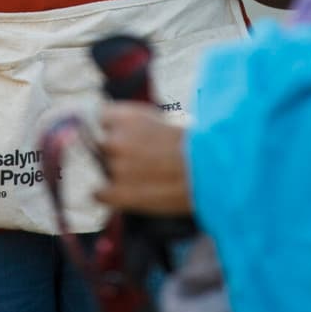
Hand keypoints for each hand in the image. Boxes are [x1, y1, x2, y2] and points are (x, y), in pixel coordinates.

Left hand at [94, 102, 193, 216]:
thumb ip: (138, 124)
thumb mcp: (166, 120)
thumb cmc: (196, 146)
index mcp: (127, 116)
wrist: (211, 171)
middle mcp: (116, 139)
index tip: (124, 134)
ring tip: (145, 178)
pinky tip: (127, 194)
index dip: (113, 127)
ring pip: (104, 168)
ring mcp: (116, 167)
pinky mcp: (119, 193)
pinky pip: (99, 193)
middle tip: (140, 160)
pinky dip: (109, 195)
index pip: (102, 118)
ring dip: (117, 173)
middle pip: (101, 144)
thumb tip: (122, 131)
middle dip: (116, 151)